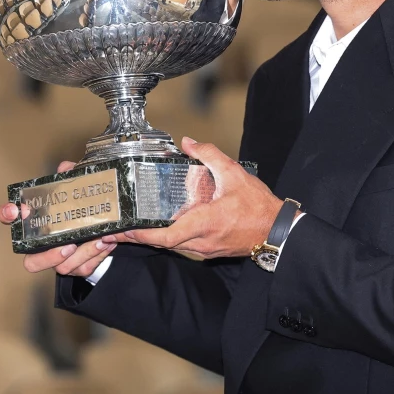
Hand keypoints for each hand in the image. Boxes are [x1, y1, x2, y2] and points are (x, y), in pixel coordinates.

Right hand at [0, 160, 116, 276]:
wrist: (108, 225)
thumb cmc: (84, 206)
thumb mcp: (81, 187)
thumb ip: (74, 175)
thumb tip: (66, 168)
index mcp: (39, 222)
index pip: (11, 218)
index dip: (7, 214)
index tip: (16, 210)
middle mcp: (45, 244)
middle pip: (31, 262)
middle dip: (48, 257)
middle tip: (68, 245)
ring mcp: (60, 259)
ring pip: (62, 267)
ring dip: (83, 254)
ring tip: (99, 239)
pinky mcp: (78, 267)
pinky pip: (83, 268)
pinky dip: (96, 256)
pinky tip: (107, 242)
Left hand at [102, 137, 283, 257]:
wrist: (276, 230)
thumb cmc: (258, 206)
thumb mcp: (234, 174)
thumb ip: (210, 155)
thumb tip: (189, 143)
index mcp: (205, 223)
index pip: (166, 236)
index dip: (142, 235)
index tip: (124, 229)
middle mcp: (201, 242)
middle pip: (162, 243)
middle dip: (138, 236)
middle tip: (117, 228)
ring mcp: (205, 249)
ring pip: (172, 246)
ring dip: (152, 238)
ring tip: (132, 226)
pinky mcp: (209, 250)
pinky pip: (183, 245)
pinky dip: (168, 237)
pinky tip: (161, 225)